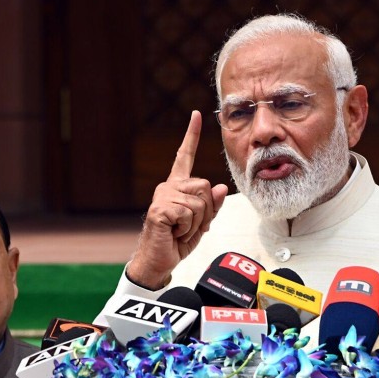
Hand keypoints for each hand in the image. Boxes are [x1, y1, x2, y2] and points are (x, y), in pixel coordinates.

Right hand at [127, 111, 227, 289]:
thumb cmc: (176, 243)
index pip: (185, 157)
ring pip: (200, 202)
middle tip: (187, 227)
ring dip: (196, 223)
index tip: (196, 115)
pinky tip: (173, 233)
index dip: (191, 135)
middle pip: (205, 186)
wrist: (158, 262)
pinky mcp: (159, 209)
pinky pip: (189, 214)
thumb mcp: (200, 224)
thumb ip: (211, 206)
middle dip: (205, 212)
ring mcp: (162, 196)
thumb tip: (219, 187)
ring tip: (179, 231)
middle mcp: (168, 187)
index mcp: (177, 187)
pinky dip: (187, 229)